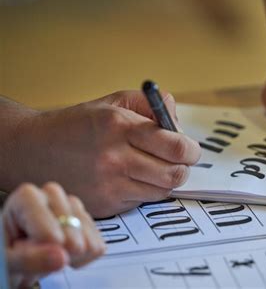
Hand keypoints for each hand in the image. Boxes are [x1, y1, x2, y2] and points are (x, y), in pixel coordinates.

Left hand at [3, 182, 104, 288]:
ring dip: (70, 256)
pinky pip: (97, 247)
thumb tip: (61, 257)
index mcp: (28, 197)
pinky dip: (82, 259)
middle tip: (37, 253)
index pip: (48, 225)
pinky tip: (64, 254)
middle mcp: (54, 195)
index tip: (31, 248)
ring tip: (49, 253)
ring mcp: (75, 207)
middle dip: (59, 249)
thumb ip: (27, 259)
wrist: (17, 256)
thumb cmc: (6, 253)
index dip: (44, 243)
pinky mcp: (90, 222)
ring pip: (87, 238)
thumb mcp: (5, 260)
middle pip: (71, 228)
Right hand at [8, 90, 200, 216]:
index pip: (176, 146)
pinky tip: (130, 178)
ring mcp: (109, 185)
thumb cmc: (79, 124)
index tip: (190, 149)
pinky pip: (141, 202)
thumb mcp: (114, 102)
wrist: (33, 149)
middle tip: (178, 161)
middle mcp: (114, 158)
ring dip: (165, 181)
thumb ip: (151, 105)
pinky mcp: (104, 205)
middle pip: (175, 174)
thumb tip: (178, 122)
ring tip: (152, 167)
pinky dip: (144, 191)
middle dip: (183, 167)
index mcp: (120, 126)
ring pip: (161, 191)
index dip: (192, 150)